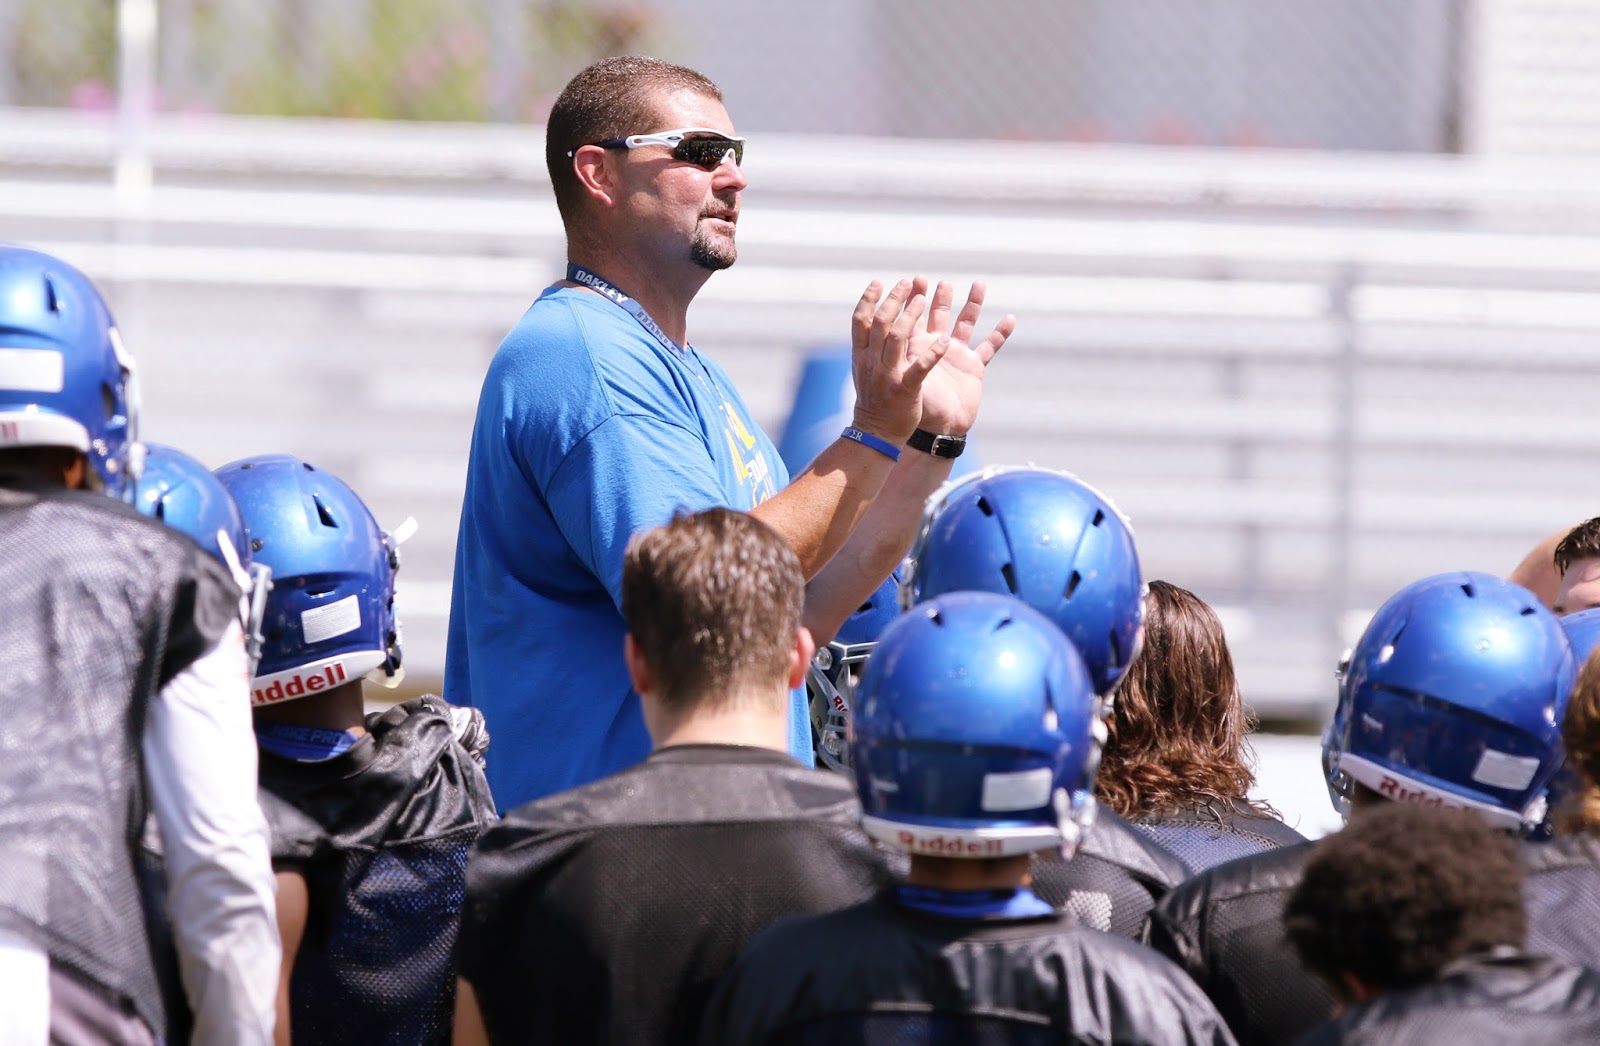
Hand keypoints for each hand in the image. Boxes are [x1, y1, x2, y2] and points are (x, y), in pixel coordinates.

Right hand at [846, 277, 949, 444]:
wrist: (876, 433)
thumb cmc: (873, 399)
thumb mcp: (864, 369)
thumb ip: (868, 346)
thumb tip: (869, 319)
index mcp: (862, 355)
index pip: (861, 320)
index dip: (869, 299)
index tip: (879, 282)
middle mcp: (873, 361)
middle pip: (882, 322)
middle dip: (895, 299)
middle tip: (909, 282)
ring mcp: (889, 375)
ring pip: (899, 338)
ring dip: (911, 315)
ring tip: (924, 298)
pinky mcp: (907, 390)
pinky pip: (921, 369)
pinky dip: (933, 354)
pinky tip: (945, 340)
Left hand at [912, 280, 1014, 435]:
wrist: (938, 430)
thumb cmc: (918, 407)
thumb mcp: (910, 377)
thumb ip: (909, 354)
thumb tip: (900, 331)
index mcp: (918, 349)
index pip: (915, 317)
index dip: (914, 299)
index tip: (915, 279)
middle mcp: (937, 348)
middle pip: (940, 315)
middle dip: (940, 297)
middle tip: (941, 281)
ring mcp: (957, 355)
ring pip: (966, 323)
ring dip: (972, 304)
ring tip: (979, 284)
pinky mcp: (974, 366)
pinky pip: (990, 347)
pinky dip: (1000, 334)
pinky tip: (1010, 320)